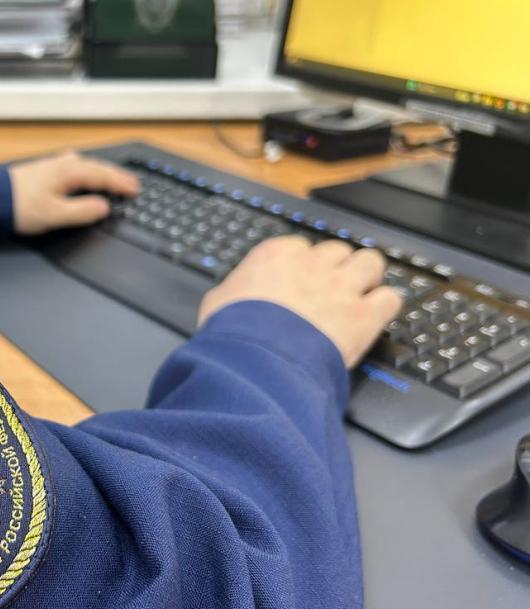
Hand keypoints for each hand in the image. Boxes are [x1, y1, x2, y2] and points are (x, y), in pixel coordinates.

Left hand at [9, 151, 140, 235]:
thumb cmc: (19, 207)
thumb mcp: (55, 215)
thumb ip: (82, 211)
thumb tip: (104, 207)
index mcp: (69, 173)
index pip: (103, 176)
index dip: (121, 184)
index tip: (136, 190)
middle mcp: (63, 165)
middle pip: (97, 168)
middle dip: (116, 176)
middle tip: (133, 183)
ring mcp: (52, 165)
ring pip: (85, 166)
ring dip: (102, 172)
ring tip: (113, 179)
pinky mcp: (43, 171)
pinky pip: (74, 167)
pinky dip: (87, 172)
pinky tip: (83, 175)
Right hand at [197, 236, 402, 367]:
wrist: (254, 360)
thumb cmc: (232, 332)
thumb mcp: (219, 301)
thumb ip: (235, 290)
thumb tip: (232, 296)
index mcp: (277, 255)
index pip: (301, 248)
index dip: (304, 266)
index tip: (302, 280)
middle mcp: (313, 265)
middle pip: (338, 250)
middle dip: (337, 267)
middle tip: (333, 286)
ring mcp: (342, 287)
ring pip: (371, 262)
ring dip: (367, 276)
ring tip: (362, 293)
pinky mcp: (363, 315)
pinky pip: (390, 298)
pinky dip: (385, 305)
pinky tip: (376, 315)